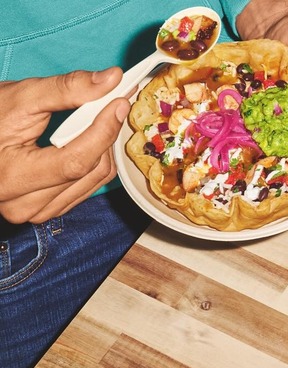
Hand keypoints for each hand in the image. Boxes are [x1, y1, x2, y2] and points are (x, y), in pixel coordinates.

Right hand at [0, 68, 129, 222]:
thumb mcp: (21, 96)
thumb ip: (67, 88)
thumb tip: (111, 79)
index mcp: (12, 176)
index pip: (75, 161)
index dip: (103, 130)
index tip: (118, 104)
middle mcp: (24, 204)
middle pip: (90, 170)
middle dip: (105, 134)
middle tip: (110, 106)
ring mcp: (36, 211)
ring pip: (96, 180)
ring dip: (103, 148)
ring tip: (94, 122)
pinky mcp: (47, 210)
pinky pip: (90, 187)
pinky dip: (96, 161)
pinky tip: (87, 141)